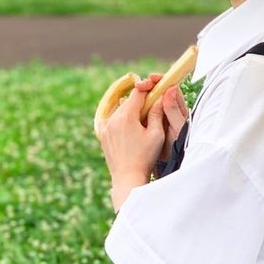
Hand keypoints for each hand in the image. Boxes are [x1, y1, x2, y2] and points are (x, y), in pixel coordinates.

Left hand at [97, 79, 164, 209]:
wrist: (127, 179)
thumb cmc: (145, 157)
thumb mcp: (156, 133)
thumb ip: (157, 112)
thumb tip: (160, 96)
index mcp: (126, 116)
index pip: (138, 92)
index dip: (149, 85)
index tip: (158, 84)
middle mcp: (112, 119)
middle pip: (129, 100)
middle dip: (142, 98)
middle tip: (156, 103)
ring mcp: (105, 127)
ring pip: (121, 109)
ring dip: (132, 109)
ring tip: (145, 119)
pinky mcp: (103, 135)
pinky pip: (113, 119)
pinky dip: (122, 118)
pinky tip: (131, 125)